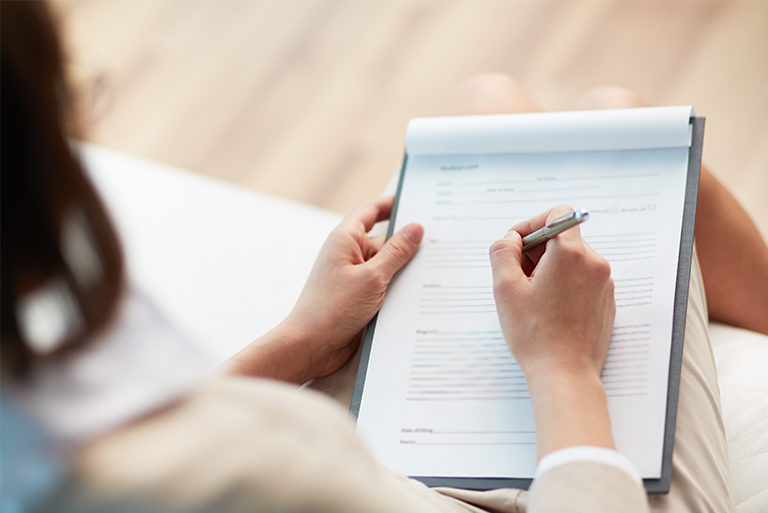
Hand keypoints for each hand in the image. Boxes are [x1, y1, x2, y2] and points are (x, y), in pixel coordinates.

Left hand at [284, 196, 423, 379]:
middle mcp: (349, 255)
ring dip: (405, 270)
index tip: (415, 200)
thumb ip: (396, 252)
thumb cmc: (332, 309)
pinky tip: (418, 294)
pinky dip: (398, 288)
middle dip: (408, 243)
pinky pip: (384, 285)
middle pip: (384, 240)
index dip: (392, 204)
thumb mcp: (372, 277)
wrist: (310, 346)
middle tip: (439, 242)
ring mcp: (354, 276)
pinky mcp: (359, 297)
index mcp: (345, 239)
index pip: (371, 211)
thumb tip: (415, 228)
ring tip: (434, 271)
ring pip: (387, 265)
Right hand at [489, 205, 615, 456]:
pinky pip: (582, 278)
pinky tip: (548, 308)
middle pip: (563, 237)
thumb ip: (502, 251)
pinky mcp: (606, 301)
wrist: (565, 374)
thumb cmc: (534, 334)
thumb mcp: (505, 288)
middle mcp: (594, 262)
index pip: (558, 214)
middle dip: (536, 249)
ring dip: (548, 267)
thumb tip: (510, 240)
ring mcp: (603, 283)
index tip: (516, 245)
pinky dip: (563, 283)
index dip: (532, 224)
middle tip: (516, 275)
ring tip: (531, 296)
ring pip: (572, 258)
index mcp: (571, 253)